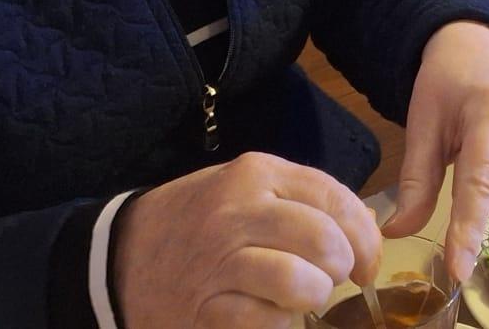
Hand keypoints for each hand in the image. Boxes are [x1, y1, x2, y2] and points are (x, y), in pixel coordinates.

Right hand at [113, 152, 382, 328]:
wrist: (120, 255)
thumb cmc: (199, 220)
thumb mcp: (246, 190)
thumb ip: (302, 201)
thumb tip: (365, 230)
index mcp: (256, 173)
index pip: (333, 197)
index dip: (364, 234)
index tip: (369, 261)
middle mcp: (238, 212)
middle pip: (323, 240)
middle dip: (342, 267)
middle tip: (335, 279)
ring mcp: (218, 261)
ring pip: (299, 282)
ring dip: (313, 297)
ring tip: (305, 297)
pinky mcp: (203, 308)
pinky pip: (264, 321)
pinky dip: (279, 323)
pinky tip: (271, 316)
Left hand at [384, 21, 488, 282]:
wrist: (481, 50)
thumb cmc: (446, 88)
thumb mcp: (422, 127)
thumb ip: (415, 182)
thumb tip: (398, 233)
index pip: (481, 182)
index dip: (467, 229)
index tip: (458, 268)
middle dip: (479, 209)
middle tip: (460, 176)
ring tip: (482, 169)